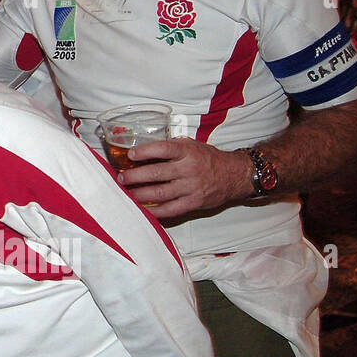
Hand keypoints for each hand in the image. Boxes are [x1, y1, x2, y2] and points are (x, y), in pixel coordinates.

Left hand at [116, 138, 250, 222]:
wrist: (235, 175)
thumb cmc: (208, 159)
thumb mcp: (192, 145)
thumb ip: (171, 147)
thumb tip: (144, 150)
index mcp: (187, 152)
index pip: (163, 149)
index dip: (145, 152)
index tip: (130, 155)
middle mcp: (189, 169)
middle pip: (157, 173)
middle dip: (135, 176)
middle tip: (121, 178)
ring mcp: (191, 188)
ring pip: (160, 193)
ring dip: (140, 194)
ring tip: (127, 193)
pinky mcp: (193, 203)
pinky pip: (170, 210)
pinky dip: (155, 211)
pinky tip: (142, 210)